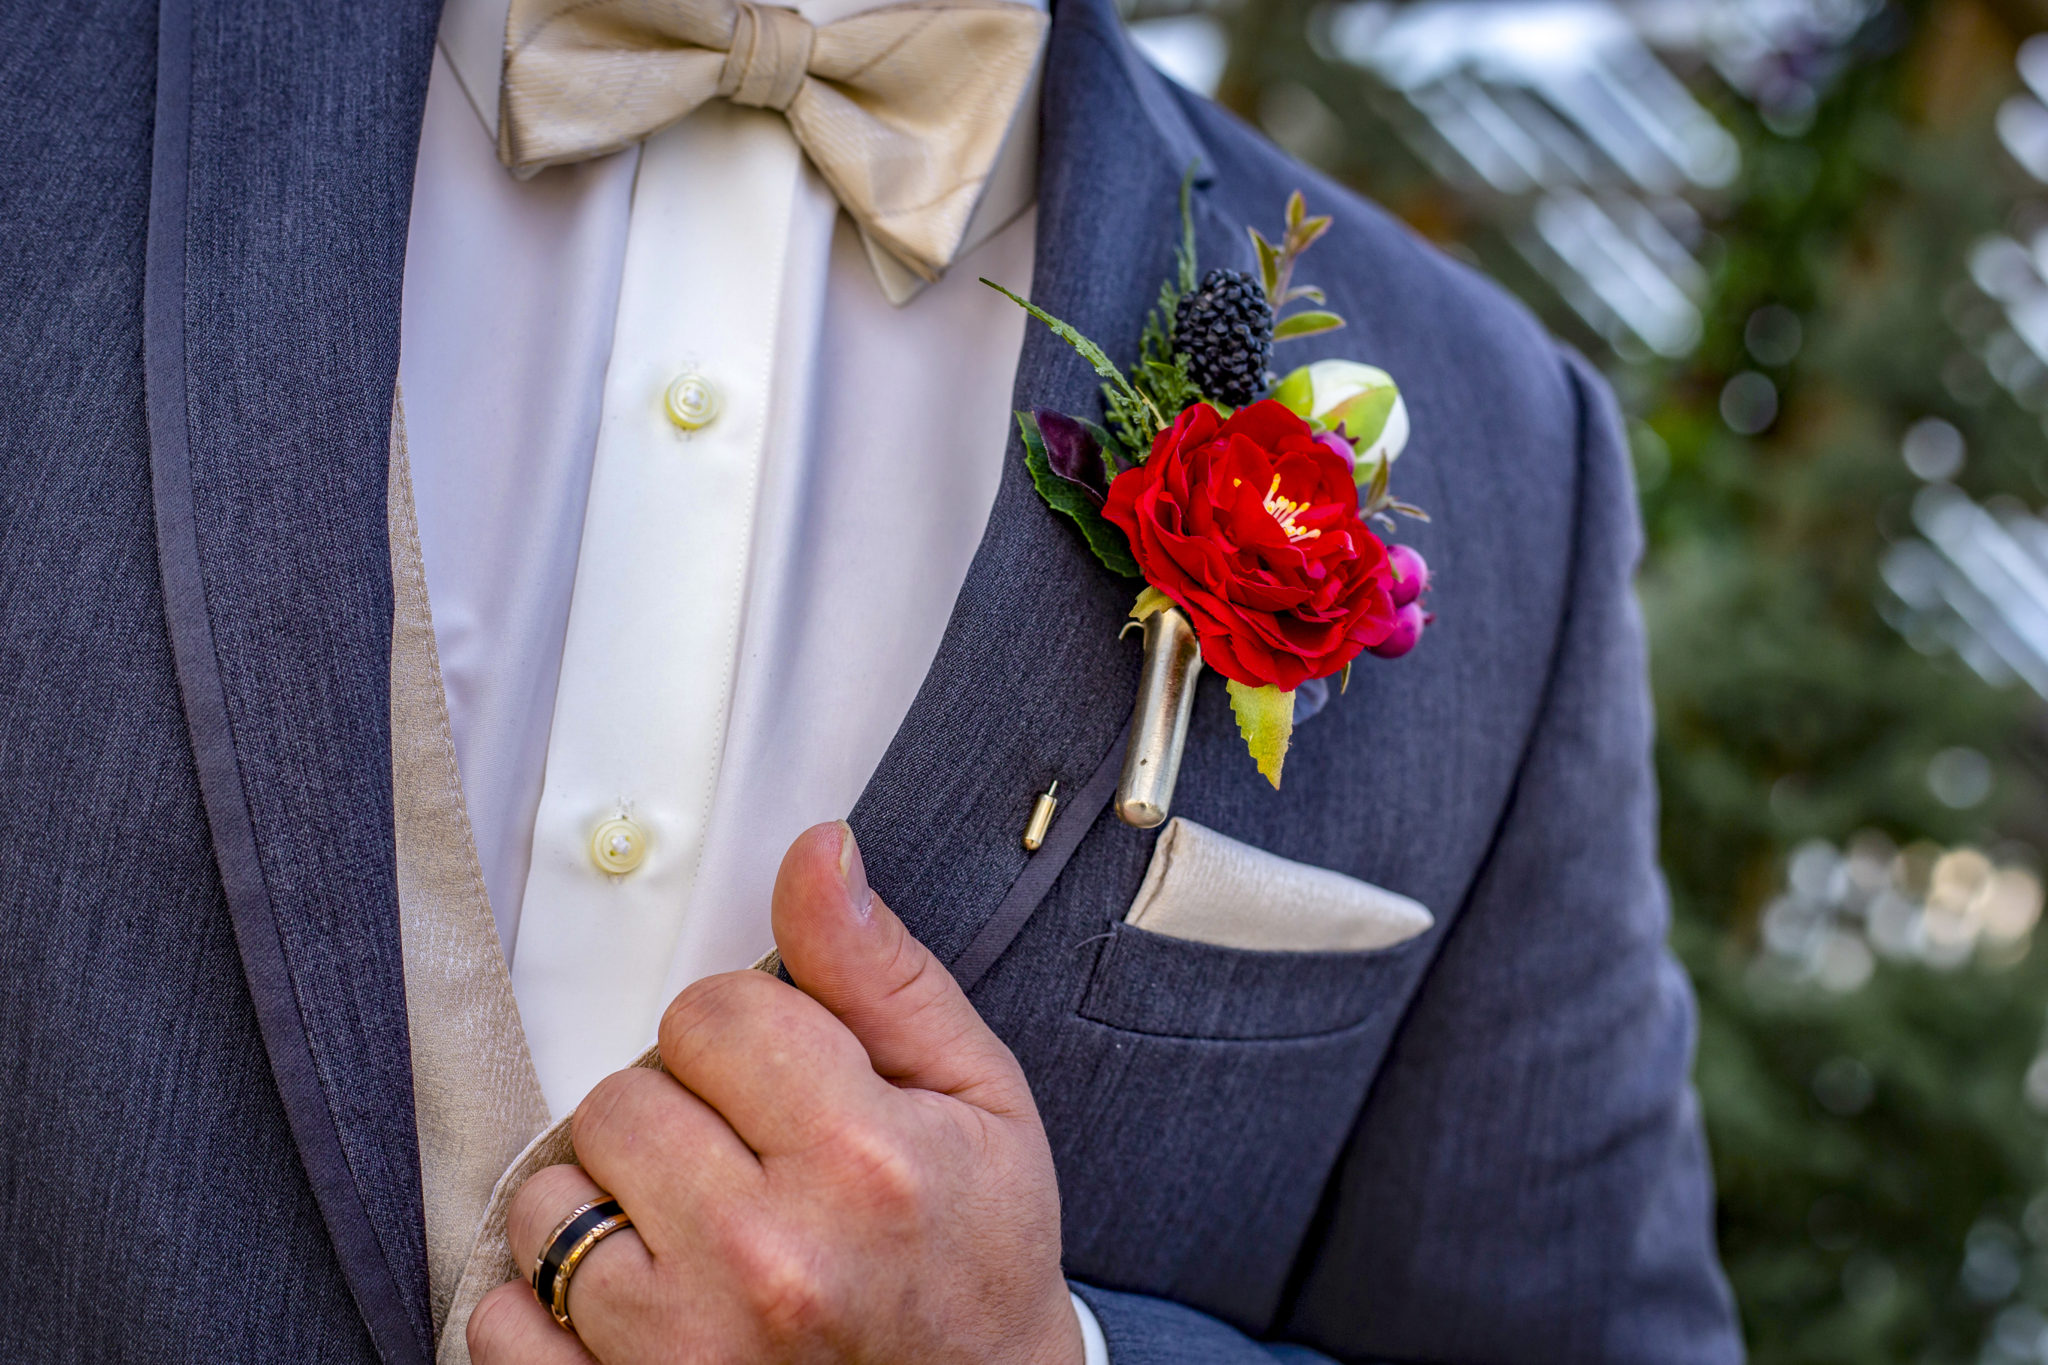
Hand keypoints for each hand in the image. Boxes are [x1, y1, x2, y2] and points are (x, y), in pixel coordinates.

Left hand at [469, 821, 1083, 1364]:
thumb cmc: (976, 1260)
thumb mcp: (977, 1100)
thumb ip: (883, 975)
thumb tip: (817, 853)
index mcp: (862, 1164)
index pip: (710, 1012)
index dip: (745, 1038)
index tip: (784, 1089)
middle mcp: (764, 1262)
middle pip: (619, 1100)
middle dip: (674, 1117)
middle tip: (745, 1170)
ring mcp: (679, 1353)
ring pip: (551, 1201)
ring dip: (606, 1207)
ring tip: (691, 1242)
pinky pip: (501, 1323)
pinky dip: (546, 1310)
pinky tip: (637, 1309)